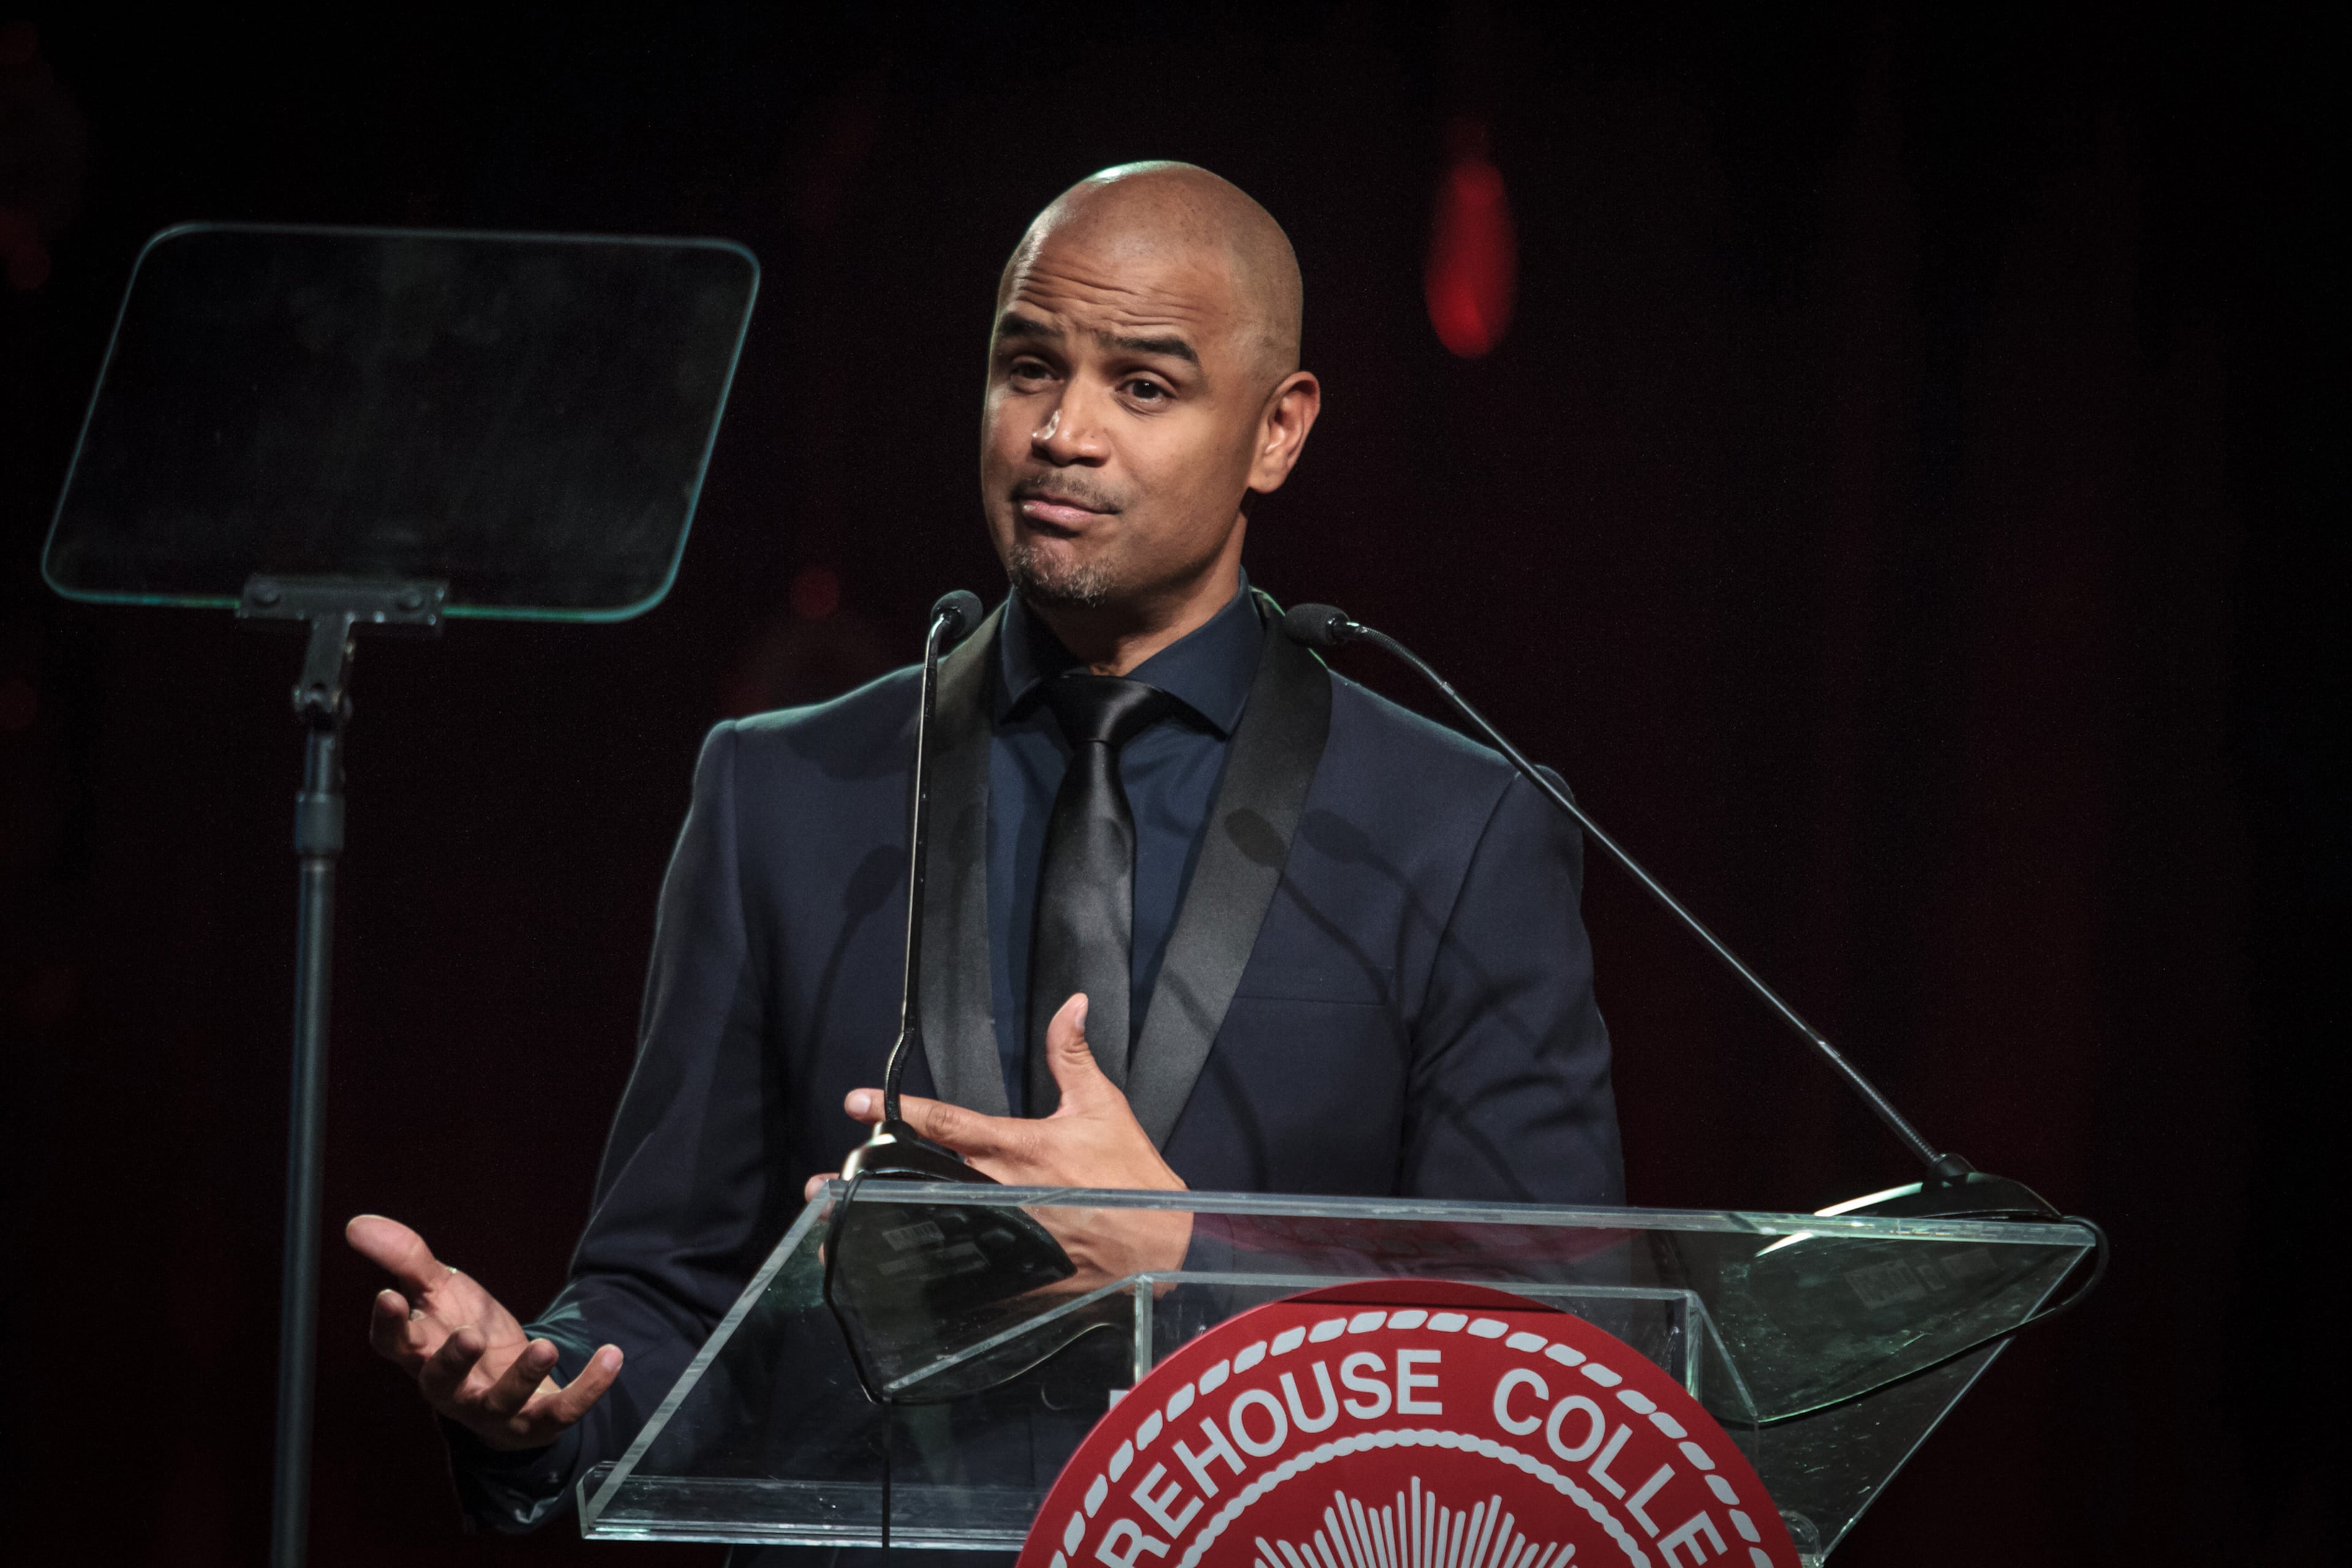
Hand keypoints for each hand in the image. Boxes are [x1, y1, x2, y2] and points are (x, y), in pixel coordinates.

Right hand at [345, 1214, 621, 1451]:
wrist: (510, 1385)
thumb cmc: (462, 1330)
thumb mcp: (439, 1291)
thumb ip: (405, 1259)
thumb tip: (356, 1223)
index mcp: (422, 1353)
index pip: (395, 1345)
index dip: (389, 1325)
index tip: (388, 1297)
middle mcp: (452, 1387)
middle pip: (442, 1381)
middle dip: (453, 1361)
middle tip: (470, 1336)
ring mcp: (494, 1408)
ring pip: (501, 1400)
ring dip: (523, 1376)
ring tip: (544, 1346)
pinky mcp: (538, 1419)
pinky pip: (563, 1409)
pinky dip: (588, 1387)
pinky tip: (611, 1356)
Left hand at [803, 993, 1193, 1280]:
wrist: (1167, 1244)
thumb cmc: (1133, 1176)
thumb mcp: (1104, 1106)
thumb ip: (1073, 1055)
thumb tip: (1070, 1003)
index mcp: (1021, 1147)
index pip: (949, 1124)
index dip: (900, 1110)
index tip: (854, 1101)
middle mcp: (1006, 1192)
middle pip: (925, 1182)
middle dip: (873, 1182)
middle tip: (821, 1186)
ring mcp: (1008, 1237)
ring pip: (935, 1228)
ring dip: (888, 1229)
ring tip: (837, 1234)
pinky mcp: (1018, 1275)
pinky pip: (966, 1275)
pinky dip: (929, 1276)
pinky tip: (892, 1282)